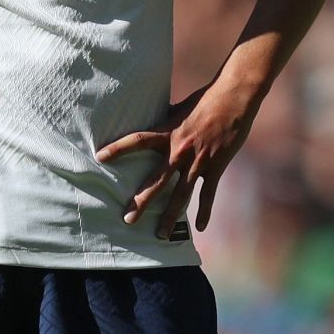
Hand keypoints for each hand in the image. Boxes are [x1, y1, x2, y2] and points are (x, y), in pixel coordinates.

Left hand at [97, 80, 259, 238]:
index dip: (118, 148)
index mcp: (168, 132)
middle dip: (142, 201)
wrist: (234, 98)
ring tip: (160, 234)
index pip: (137, 140)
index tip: (100, 157)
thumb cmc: (205, 100)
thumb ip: (165, 121)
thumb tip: (150, 118)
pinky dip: (204, 211)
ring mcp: (198, 161)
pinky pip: (208, 194)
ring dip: (171, 216)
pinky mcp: (216, 167)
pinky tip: (199, 227)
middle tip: (128, 220)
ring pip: (181, 194)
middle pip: (157, 181)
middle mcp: (180, 150)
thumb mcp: (179, 109)